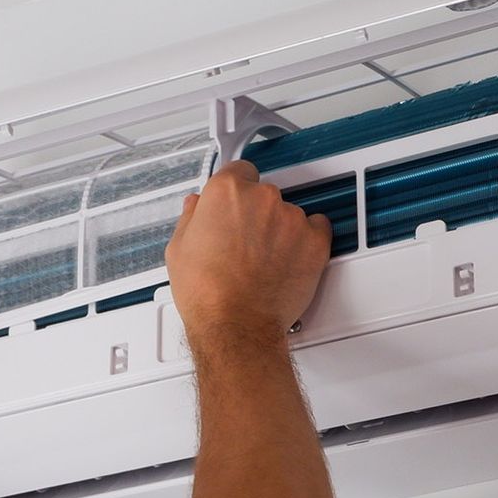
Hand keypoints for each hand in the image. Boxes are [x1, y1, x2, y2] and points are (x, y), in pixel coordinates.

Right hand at [164, 162, 330, 343]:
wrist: (236, 325)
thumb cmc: (207, 293)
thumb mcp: (179, 248)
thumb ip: (192, 217)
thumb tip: (196, 206)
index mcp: (226, 191)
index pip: (239, 171)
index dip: (236, 192)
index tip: (236, 207)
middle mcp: (262, 197)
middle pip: (264, 194)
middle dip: (257, 214)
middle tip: (246, 243)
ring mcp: (291, 218)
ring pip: (289, 213)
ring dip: (281, 230)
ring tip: (265, 260)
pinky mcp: (315, 240)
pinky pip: (318, 228)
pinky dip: (308, 240)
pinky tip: (290, 258)